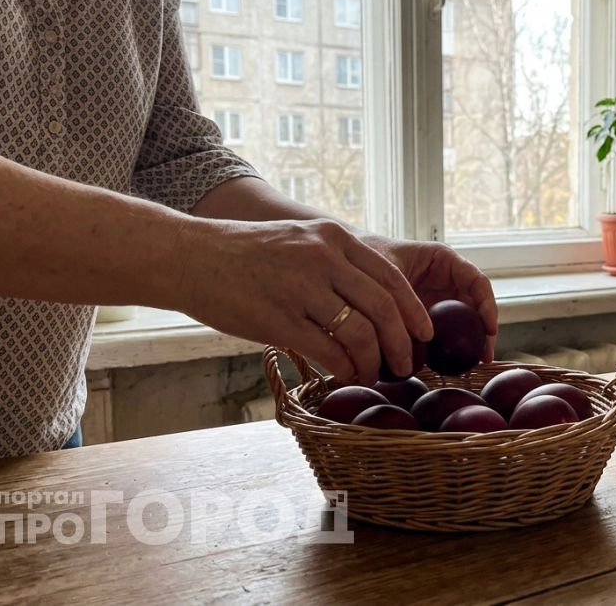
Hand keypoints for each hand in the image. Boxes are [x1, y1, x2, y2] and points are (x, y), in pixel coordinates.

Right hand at [170, 218, 434, 384]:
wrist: (191, 256)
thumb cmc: (246, 254)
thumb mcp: (300, 241)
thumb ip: (336, 264)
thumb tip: (374, 305)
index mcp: (333, 238)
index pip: (391, 277)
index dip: (414, 310)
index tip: (424, 332)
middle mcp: (323, 259)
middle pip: (384, 308)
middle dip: (402, 343)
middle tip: (406, 365)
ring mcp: (301, 290)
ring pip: (361, 334)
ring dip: (374, 362)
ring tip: (372, 374)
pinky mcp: (279, 320)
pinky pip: (329, 352)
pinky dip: (345, 370)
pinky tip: (346, 377)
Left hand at [355, 233, 498, 363]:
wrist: (345, 264)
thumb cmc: (365, 256)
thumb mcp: (384, 273)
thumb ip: (401, 299)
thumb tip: (419, 337)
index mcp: (442, 260)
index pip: (476, 280)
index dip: (487, 303)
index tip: (489, 328)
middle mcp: (445, 280)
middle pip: (475, 305)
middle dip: (483, 330)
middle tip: (484, 356)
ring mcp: (437, 300)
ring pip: (461, 322)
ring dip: (468, 342)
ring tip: (471, 365)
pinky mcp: (426, 318)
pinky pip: (442, 333)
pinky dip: (446, 348)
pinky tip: (445, 366)